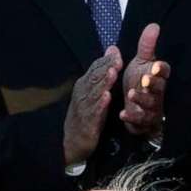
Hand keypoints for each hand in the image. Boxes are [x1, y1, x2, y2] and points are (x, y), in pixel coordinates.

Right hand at [63, 46, 123, 168]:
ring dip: (103, 83)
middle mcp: (82, 93)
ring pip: (94, 93)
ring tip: (113, 73)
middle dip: (106, 68)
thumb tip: (112, 49)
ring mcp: (84, 108)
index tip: (117, 53)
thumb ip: (103, 70)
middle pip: (94, 78)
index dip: (105, 61)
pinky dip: (100, 104)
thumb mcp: (93, 90)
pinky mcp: (87, 123)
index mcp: (84, 85)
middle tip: (117, 59)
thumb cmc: (86, 113)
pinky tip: (107, 97)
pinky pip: (94, 112)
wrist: (73, 141)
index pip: (95, 69)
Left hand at [117, 23, 166, 136]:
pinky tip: (123, 113)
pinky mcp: (144, 121)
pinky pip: (140, 121)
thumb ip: (146, 46)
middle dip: (153, 84)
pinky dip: (132, 117)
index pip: (164, 71)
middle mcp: (158, 92)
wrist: (134, 107)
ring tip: (131, 94)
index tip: (155, 66)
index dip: (161, 69)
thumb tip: (154, 25)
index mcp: (157, 76)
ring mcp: (152, 108)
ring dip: (142, 99)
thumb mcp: (141, 62)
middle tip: (145, 79)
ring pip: (150, 104)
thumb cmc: (139, 82)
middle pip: (160, 88)